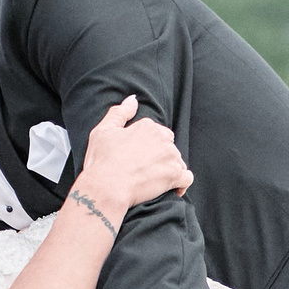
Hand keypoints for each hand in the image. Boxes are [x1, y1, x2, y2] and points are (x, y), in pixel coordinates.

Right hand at [75, 98, 190, 223]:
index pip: (158, 133)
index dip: (148, 146)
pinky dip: (181, 184)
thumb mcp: (104, 130)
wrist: (106, 187)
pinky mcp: (175, 175)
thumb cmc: (101, 160)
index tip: (137, 157)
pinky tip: (173, 189)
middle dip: (160, 157)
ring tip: (153, 180)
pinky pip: (187, 178)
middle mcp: (163, 138)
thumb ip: (120, 113)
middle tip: (144, 169)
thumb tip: (133, 99)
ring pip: (178, 162)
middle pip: (169, 147)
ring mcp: (170, 157)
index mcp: (147, 126)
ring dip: (169, 170)